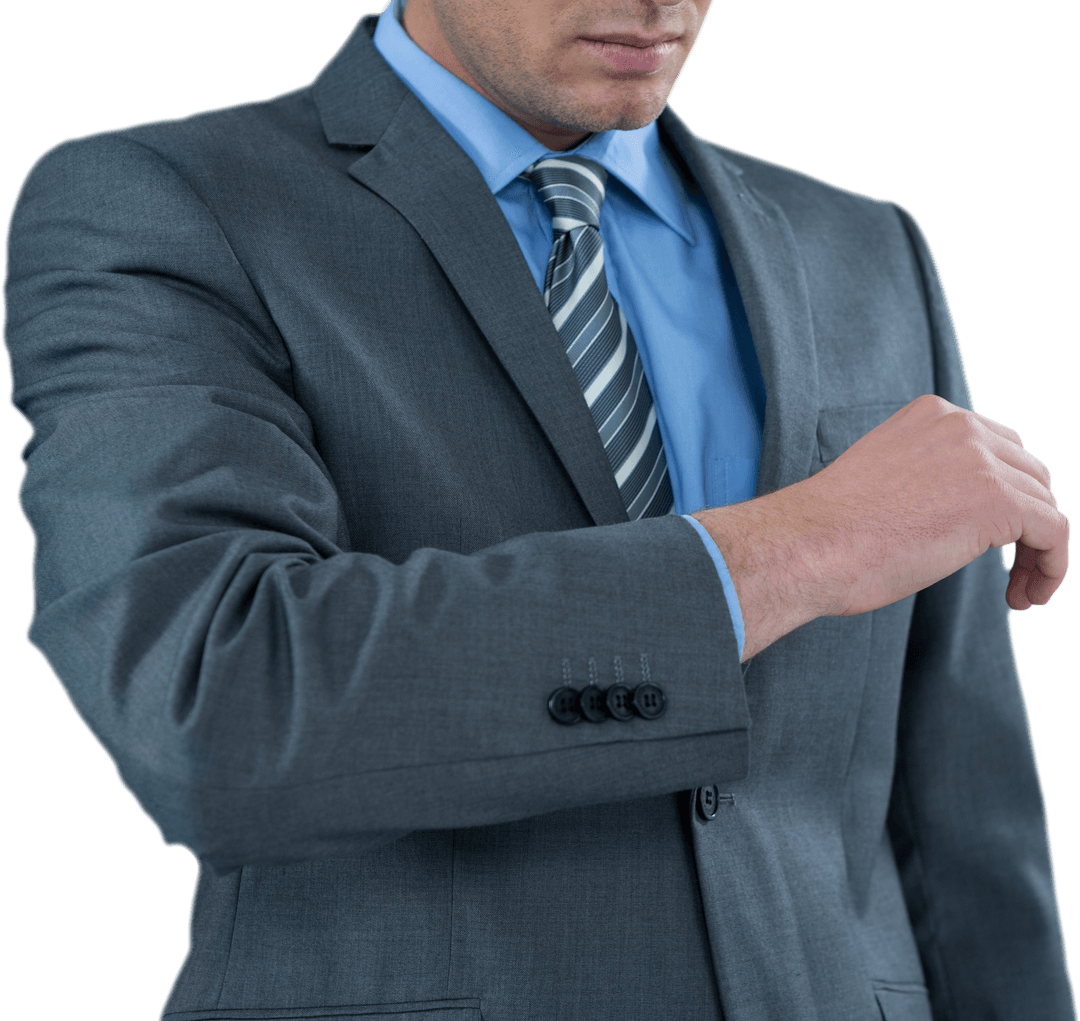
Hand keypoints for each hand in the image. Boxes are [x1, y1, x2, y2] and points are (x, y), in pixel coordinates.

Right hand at [692, 395, 1069, 661]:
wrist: (810, 545)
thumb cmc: (829, 529)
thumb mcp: (882, 479)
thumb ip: (926, 475)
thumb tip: (955, 510)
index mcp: (931, 415)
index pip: (997, 448)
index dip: (1004, 496)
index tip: (991, 538)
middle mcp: (962, 426)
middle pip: (1029, 473)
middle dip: (1025, 522)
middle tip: (1010, 569)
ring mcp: (982, 461)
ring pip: (1045, 505)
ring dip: (1039, 551)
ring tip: (1019, 591)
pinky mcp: (999, 501)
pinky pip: (1055, 534)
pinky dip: (1051, 569)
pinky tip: (1026, 596)